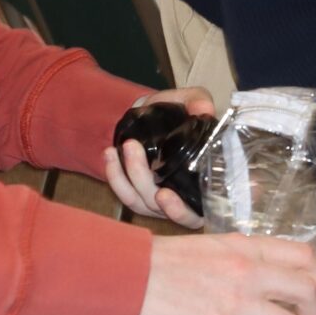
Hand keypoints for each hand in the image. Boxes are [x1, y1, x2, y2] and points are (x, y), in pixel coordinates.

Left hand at [104, 86, 215, 224]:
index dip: (181, 212)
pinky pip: (126, 194)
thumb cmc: (183, 112)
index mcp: (205, 186)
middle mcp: (184, 199)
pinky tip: (109, 155)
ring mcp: (161, 199)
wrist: (161, 113)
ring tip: (114, 150)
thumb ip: (199, 102)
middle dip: (142, 180)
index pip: (197, 214)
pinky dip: (115, 177)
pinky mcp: (140, 193)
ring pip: (141, 202)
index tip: (164, 196)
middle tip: (133, 147)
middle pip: (161, 207)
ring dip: (124, 178)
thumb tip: (204, 109)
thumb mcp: (193, 100)